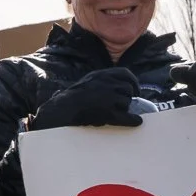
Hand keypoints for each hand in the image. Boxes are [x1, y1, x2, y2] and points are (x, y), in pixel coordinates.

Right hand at [28, 68, 142, 129]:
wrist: (60, 110)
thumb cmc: (71, 100)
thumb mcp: (87, 83)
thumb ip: (102, 82)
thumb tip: (120, 89)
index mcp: (100, 75)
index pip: (125, 73)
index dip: (133, 82)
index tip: (135, 90)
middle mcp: (105, 83)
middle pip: (127, 89)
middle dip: (127, 98)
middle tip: (123, 105)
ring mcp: (106, 97)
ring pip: (126, 102)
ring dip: (124, 108)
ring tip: (113, 113)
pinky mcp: (107, 112)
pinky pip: (125, 116)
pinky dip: (132, 120)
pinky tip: (135, 121)